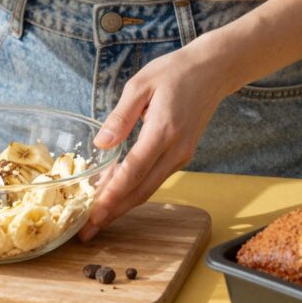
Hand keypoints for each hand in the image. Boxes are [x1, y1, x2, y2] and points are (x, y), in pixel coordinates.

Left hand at [78, 37, 235, 241]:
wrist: (213, 71)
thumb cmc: (175, 72)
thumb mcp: (141, 84)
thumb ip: (120, 116)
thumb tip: (101, 144)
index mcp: (163, 130)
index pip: (134, 171)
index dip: (112, 195)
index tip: (93, 214)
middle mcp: (176, 150)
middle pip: (141, 190)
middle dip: (113, 212)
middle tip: (87, 231)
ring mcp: (182, 156)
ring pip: (149, 189)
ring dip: (123, 206)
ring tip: (96, 221)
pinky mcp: (182, 156)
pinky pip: (155, 179)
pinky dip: (134, 192)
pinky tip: (115, 196)